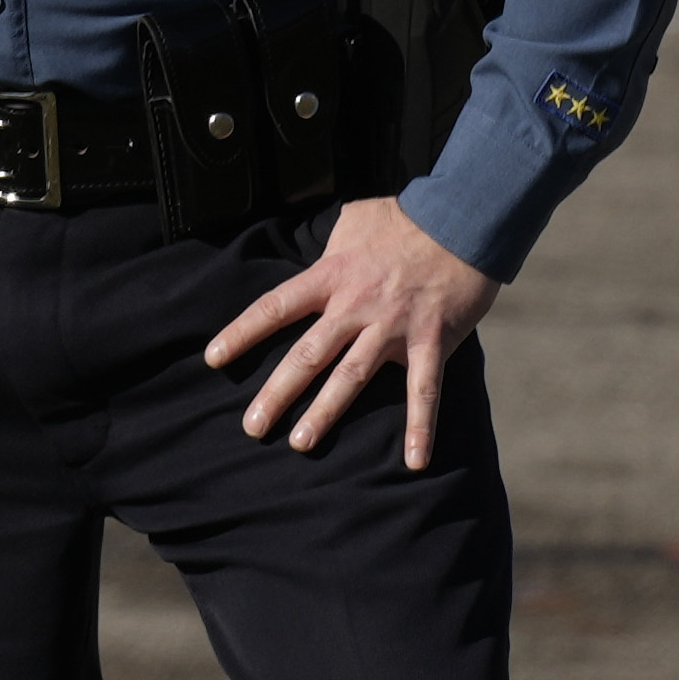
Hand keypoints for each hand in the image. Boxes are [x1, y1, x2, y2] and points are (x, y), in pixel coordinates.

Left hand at [209, 198, 497, 463]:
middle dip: (276, 394)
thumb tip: (316, 251)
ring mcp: (392, 327)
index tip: (214, 359)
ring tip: (300, 445)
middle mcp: (355, 306)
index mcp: (332, 276)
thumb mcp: (355, 219)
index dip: (242, 334)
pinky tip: (415, 460)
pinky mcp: (431, 341)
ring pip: (351, 377)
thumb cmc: (406, 219)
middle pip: (307, 355)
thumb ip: (330, 242)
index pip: (275, 308)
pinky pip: (424, 390)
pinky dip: (421, 426)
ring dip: (325, 414)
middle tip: (252, 427)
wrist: (464, 220)